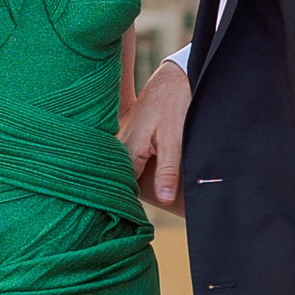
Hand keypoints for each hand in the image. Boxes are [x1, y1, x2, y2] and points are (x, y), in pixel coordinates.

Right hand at [122, 57, 189, 208]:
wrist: (175, 77)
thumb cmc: (175, 104)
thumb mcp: (175, 140)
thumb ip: (168, 171)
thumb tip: (164, 200)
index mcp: (127, 147)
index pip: (122, 185)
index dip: (127, 201)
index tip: (130, 216)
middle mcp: (119, 143)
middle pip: (119, 176)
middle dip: (126, 191)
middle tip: (130, 210)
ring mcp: (122, 137)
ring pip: (122, 166)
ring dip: (129, 178)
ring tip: (134, 196)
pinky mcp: (128, 133)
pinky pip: (126, 156)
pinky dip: (132, 165)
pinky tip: (140, 173)